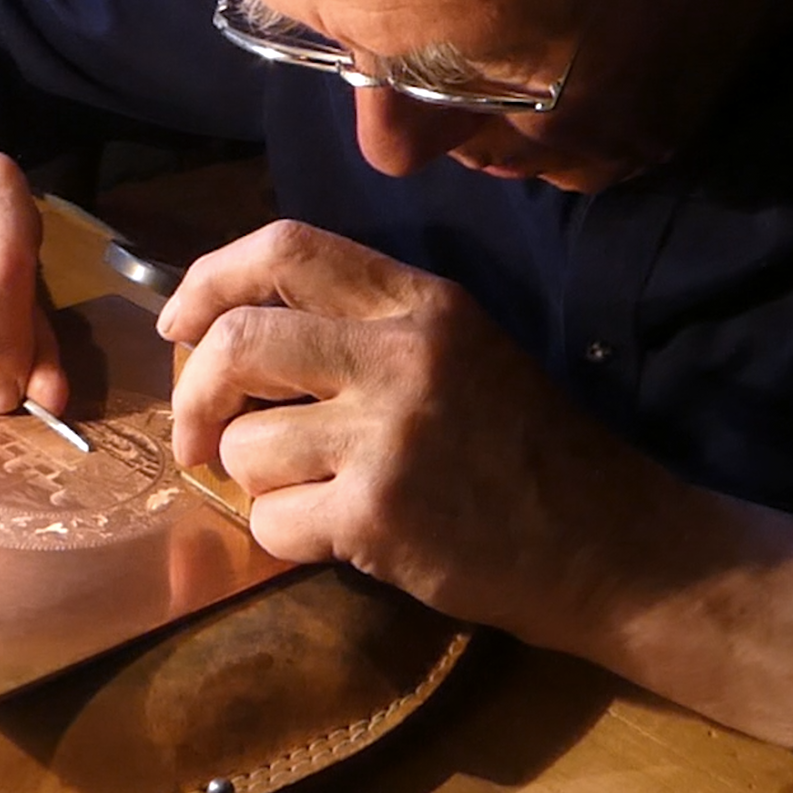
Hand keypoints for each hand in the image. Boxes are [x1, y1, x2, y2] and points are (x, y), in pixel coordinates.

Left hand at [158, 219, 792, 745]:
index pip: (285, 246)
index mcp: (421, 299)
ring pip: (246, 446)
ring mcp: (388, 436)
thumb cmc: (530, 447)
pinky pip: (273, 523)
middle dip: (194, 392)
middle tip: (199, 433)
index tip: (178, 324)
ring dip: (251, 479)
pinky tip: (335, 537)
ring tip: (305, 491)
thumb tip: (234, 330)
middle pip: (238, 340)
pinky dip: (283, 538)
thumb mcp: (461, 348)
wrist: (615, 547)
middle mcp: (400, 353)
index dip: (208, 279)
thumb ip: (364, 325)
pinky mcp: (380, 516)